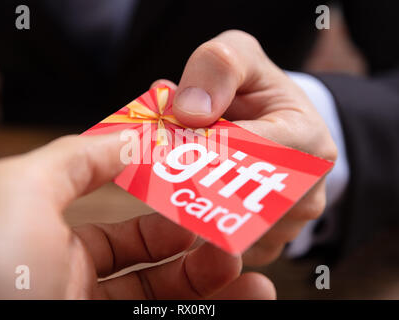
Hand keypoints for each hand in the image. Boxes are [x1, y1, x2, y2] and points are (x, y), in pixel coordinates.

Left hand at [0, 132, 274, 298]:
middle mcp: (80, 291)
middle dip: (200, 248)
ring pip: (174, 301)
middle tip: (235, 234)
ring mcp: (102, 318)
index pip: (125, 232)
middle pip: (157, 269)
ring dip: (217, 281)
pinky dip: (220, 309)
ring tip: (249, 267)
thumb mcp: (23, 189)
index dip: (165, 214)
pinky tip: (254, 295)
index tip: (204, 197)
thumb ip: (77, 156)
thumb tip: (130, 136)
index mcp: (55, 250)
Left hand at [152, 30, 337, 265]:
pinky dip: (196, 224)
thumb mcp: (241, 56)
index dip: (200, 150)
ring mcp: (285, 226)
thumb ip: (217, 68)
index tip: (163, 143)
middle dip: (186, 181)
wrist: (275, 122)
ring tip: (165, 178)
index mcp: (308, 144)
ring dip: (187, 204)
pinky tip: (182, 197)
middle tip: (151, 165)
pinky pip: (222, 245)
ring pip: (224, 227)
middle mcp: (303, 194)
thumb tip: (189, 112)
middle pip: (233, 198)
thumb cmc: (256, 90)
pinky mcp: (264, 244)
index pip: (247, 154)